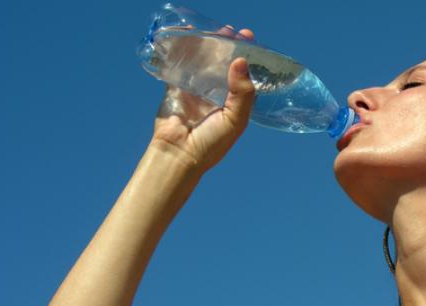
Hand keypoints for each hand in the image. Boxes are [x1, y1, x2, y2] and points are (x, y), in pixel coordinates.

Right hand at [152, 28, 256, 171]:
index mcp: (235, 102)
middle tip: (231, 31)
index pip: (244, 74)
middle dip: (228, 46)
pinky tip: (185, 36)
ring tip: (212, 30)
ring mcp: (196, 90)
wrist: (178, 154)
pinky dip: (181, 51)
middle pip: (224, 64)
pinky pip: (180, 65)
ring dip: (207, 45)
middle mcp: (217, 94)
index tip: (249, 39)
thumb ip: (242, 93)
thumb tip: (241, 60)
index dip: (248, 56)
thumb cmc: (211, 144)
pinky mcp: (177, 88)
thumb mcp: (235, 120)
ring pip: (203, 62)